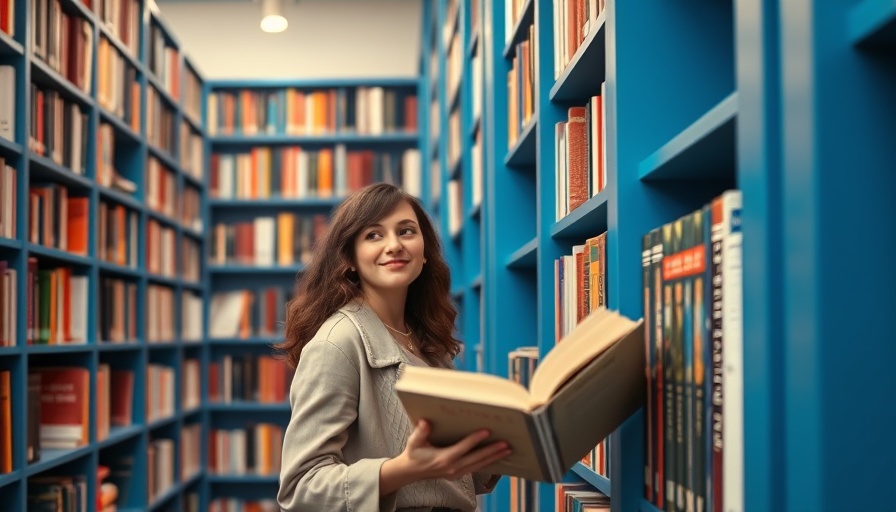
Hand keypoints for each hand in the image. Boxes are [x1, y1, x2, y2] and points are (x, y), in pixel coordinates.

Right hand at [379, 420, 511, 493]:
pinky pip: (476, 468)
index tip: (487, 431)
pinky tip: (497, 457)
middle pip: (476, 458)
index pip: (463, 448)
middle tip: (506, 443)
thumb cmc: (414, 454)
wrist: (411, 472)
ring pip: (479, 465)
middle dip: (492, 451)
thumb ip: (420, 432)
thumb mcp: (414, 442)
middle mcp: (452, 467)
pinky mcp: (459, 474)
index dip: (475, 439)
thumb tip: (425, 422)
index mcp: (443, 458)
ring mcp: (457, 473)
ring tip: (508, 450)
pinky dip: (488, 463)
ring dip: (494, 457)